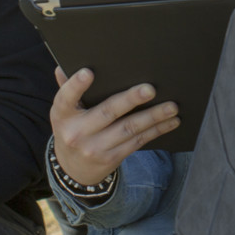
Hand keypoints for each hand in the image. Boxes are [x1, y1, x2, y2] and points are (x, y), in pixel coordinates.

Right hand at [50, 67, 179, 185]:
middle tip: (150, 89)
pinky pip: (137, 141)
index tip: (88, 72)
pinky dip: (156, 130)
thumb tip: (64, 65)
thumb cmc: (71, 128)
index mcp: (62, 115)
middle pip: (107, 112)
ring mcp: (95, 148)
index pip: (65, 98)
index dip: (76, 85)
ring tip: (171, 106)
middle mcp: (77, 133)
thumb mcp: (63, 112)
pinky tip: (170, 121)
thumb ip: (67, 89)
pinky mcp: (112, 158)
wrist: (73, 169)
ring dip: (153, 117)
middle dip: (130, 100)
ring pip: (128, 128)